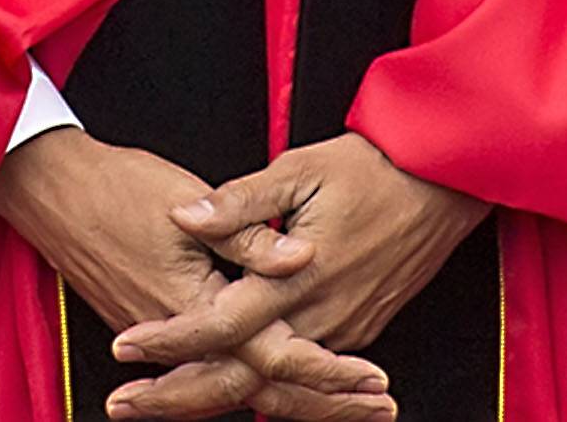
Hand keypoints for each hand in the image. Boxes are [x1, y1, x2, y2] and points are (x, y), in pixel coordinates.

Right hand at [0, 131, 390, 421]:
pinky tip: (282, 385)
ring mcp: (160, 337)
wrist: (50, 189)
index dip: (326, 369)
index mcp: (194, 302)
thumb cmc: (117, 186)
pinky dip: (253, 384)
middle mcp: (177, 334)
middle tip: (377, 410)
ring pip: (235, 389)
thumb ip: (249, 232)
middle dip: (322, 404)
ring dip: (294, 400)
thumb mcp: (188, 198)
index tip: (371, 379)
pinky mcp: (152, 328)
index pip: (272, 353)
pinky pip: (211, 373)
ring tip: (346, 406)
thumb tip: (304, 254)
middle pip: (258, 389)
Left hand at [120, 134, 487, 386]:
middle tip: (124, 402)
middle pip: (241, 378)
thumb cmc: (371, 168)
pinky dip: (259, 385)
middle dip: (178, 396)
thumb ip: (239, 201)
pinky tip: (221, 382)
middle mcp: (322, 316)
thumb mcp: (299, 168)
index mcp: (299, 277)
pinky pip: (300, 374)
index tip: (125, 349)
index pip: (221, 325)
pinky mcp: (358, 329)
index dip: (169, 340)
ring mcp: (344, 329)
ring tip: (159, 400)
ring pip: (271, 384)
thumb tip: (185, 215)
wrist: (442, 181)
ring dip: (213, 396)